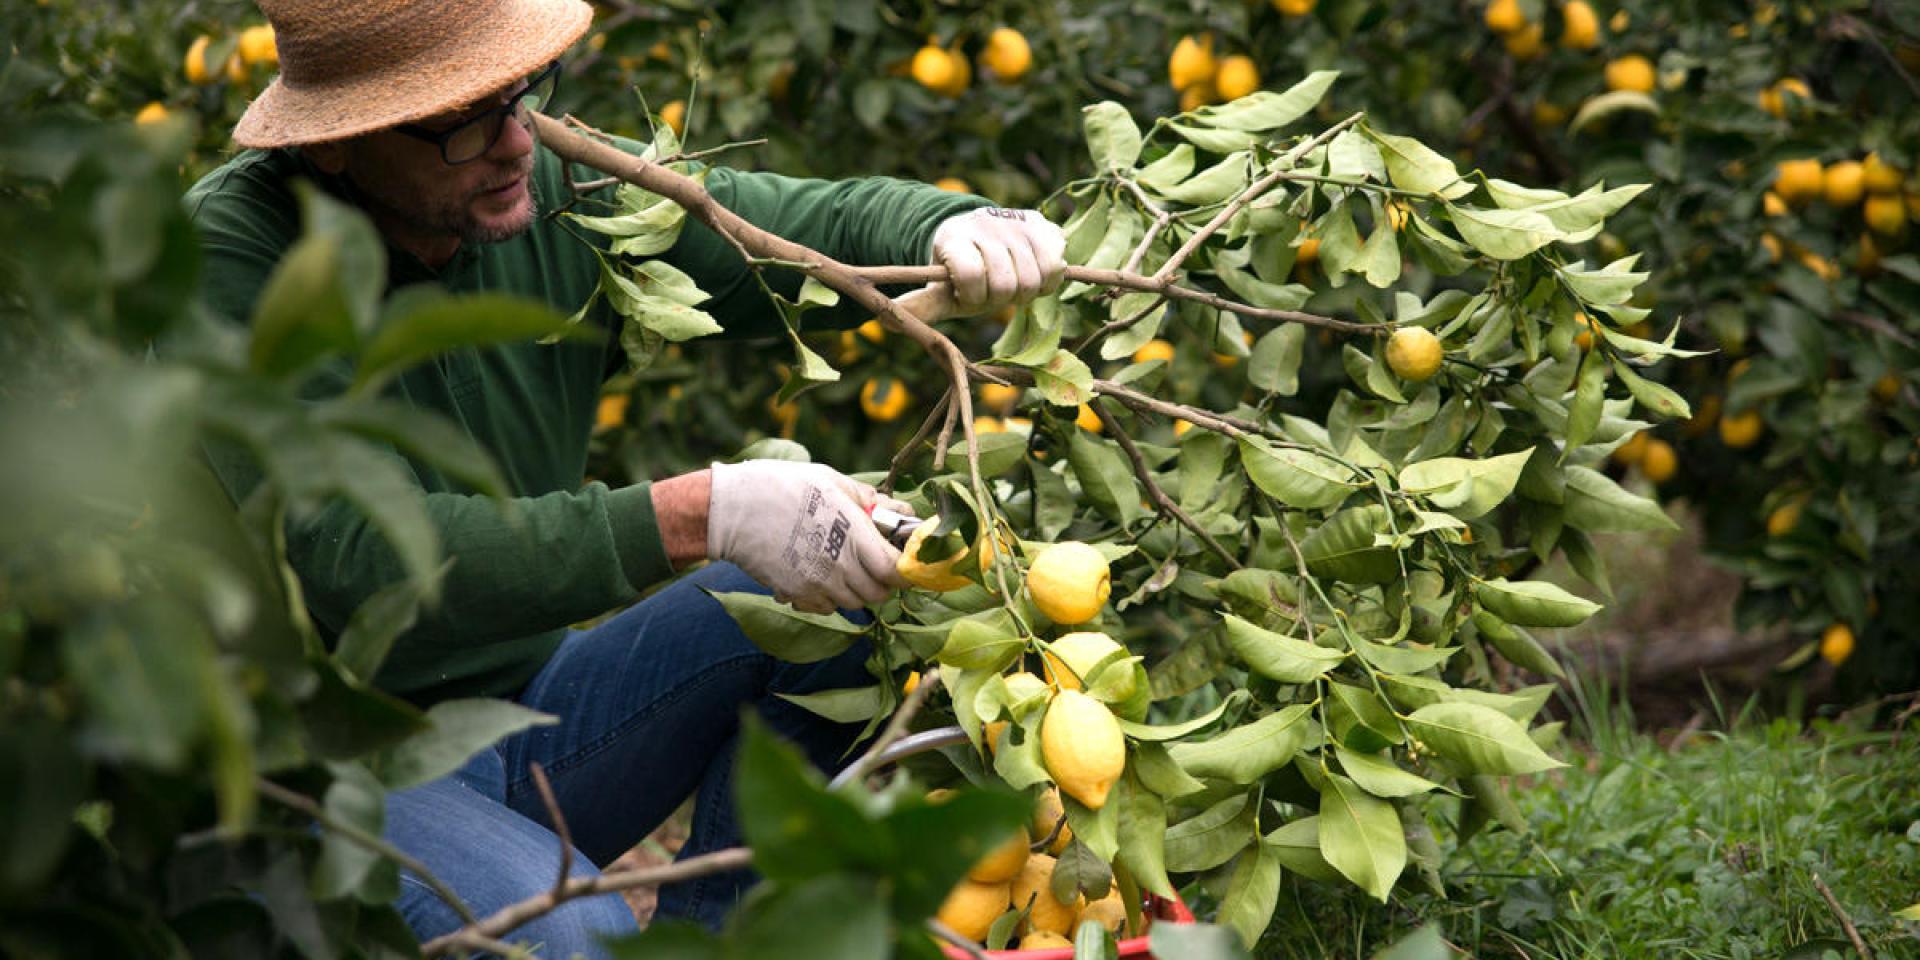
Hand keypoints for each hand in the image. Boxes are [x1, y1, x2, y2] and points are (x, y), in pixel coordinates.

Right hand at [706, 460, 912, 613]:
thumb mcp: (831, 481)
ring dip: (855, 589)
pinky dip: (829, 597)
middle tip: (872, 561)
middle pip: (878, 593)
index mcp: (853, 533)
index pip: (895, 570)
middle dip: (881, 580)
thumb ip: (868, 500)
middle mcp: (839, 565)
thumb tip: (901, 512)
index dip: (904, 570)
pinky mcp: (797, 594)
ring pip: (854, 603)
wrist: (732, 510)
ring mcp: (817, 584)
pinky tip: (818, 574)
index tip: (903, 561)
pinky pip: (827, 608)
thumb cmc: (783, 486)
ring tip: (841, 564)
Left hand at [929, 207, 1066, 314]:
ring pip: (1035, 276)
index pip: (971, 276)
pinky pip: (1057, 264)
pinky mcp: (1043, 224)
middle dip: (1000, 299)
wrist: (978, 232)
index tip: (968, 296)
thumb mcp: (940, 289)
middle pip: (1006, 282)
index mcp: (955, 237)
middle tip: (994, 293)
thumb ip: (923, 305)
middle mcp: (987, 223)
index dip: (972, 297)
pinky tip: (1034, 276)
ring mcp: (1017, 221)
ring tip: (1013, 287)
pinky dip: (1048, 280)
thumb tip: (891, 319)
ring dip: (1026, 293)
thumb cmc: (959, 271)